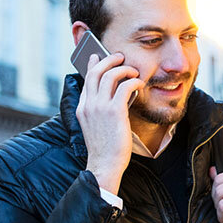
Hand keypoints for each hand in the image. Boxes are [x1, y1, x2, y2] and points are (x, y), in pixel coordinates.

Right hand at [76, 52, 144, 194]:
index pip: (87, 80)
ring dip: (124, 69)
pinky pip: (125, 86)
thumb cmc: (105, 149)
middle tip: (120, 57)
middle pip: (96, 71)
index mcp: (82, 108)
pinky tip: (139, 84)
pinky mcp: (114, 111)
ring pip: (110, 75)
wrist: (104, 165)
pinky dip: (134, 81)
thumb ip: (102, 110)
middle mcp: (88, 105)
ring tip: (134, 71)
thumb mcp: (96, 126)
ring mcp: (100, 107)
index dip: (93, 66)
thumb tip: (119, 94)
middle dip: (108, 60)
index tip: (98, 57)